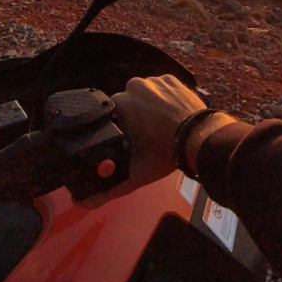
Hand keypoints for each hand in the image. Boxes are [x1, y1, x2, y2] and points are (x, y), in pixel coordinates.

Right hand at [81, 74, 206, 206]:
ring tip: (160, 124)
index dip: (119, 129)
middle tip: (147, 135)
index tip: (131, 140)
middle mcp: (133, 87)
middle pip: (127, 103)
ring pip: (144, 94)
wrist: (199, 138)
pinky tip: (170, 113)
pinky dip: (164, 98)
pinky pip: (161, 87)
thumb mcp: (133, 174)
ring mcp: (154, 81)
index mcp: (119, 104)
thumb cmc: (164, 154)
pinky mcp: (171, 79)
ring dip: (148, 106)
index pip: (110, 116)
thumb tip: (82, 203)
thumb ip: (107, 189)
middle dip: (133, 117)